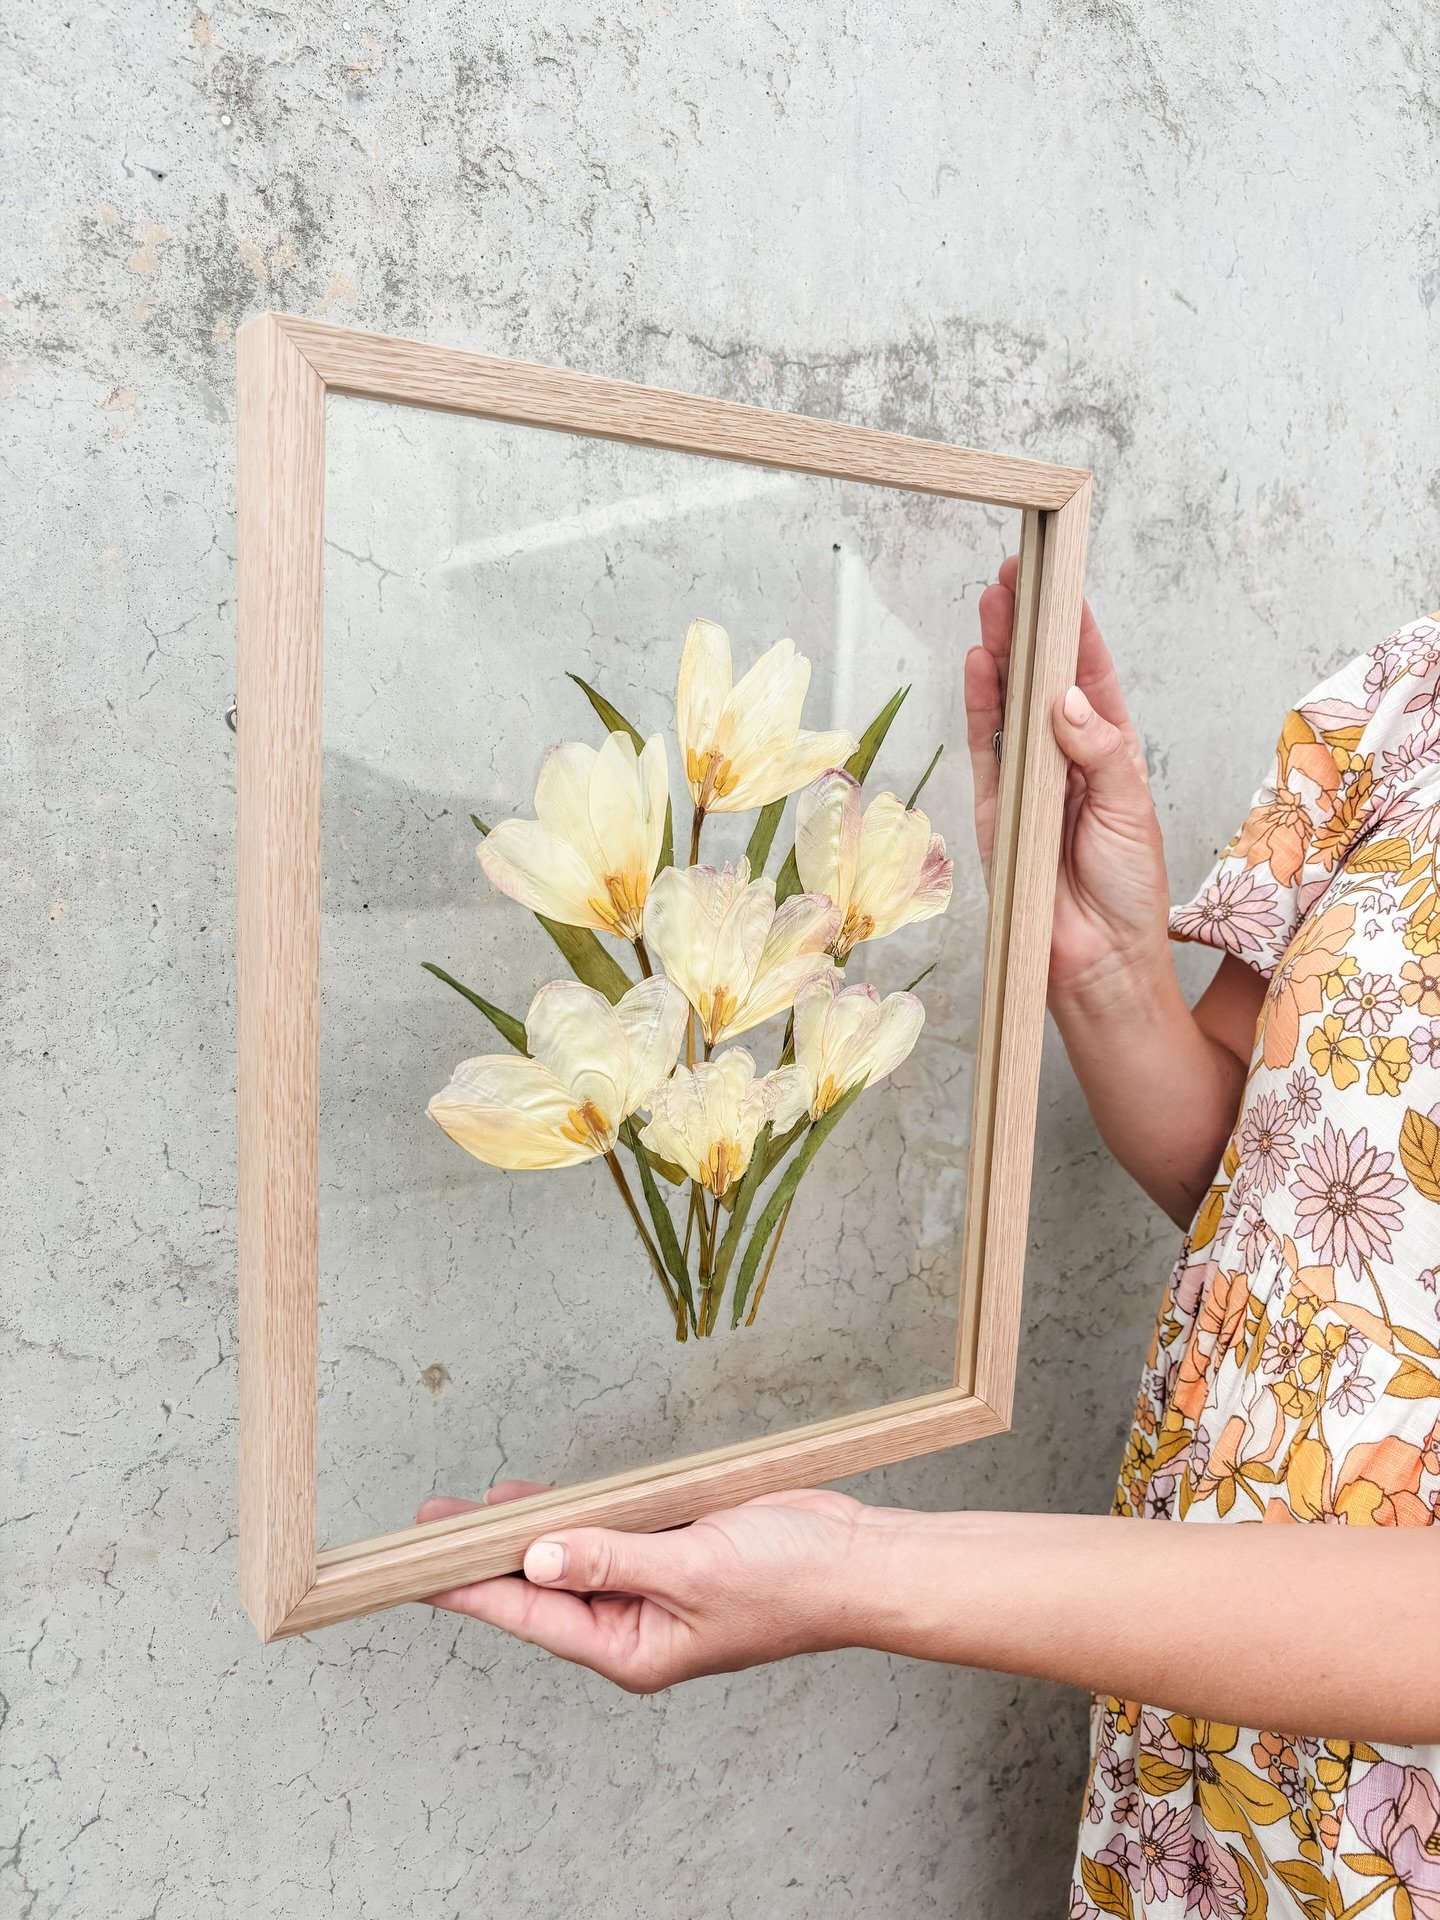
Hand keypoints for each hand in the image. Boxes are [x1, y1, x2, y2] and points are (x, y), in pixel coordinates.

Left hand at [416, 1482, 888, 1692]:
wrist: (857, 1561)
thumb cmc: (790, 1585)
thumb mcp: (690, 1571)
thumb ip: (611, 1560)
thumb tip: (537, 1556)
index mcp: (631, 1648)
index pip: (531, 1613)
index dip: (471, 1587)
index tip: (419, 1569)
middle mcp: (633, 1622)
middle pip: (542, 1586)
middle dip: (487, 1554)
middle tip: (431, 1521)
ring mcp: (652, 1584)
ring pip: (573, 1554)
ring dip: (529, 1528)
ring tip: (472, 1505)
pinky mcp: (672, 1547)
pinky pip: (609, 1529)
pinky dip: (577, 1510)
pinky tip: (545, 1496)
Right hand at [965, 556, 1170, 1012]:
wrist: (1096, 962)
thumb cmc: (1128, 892)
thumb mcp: (1129, 810)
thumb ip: (1099, 752)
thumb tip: (1065, 698)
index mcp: (1108, 756)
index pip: (1091, 681)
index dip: (1078, 633)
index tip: (1065, 586)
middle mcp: (1065, 761)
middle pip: (1041, 682)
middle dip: (1030, 628)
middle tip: (1015, 576)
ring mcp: (1026, 782)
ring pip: (1007, 705)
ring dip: (1000, 654)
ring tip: (993, 603)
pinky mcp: (994, 809)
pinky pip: (982, 749)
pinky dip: (978, 706)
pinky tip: (976, 663)